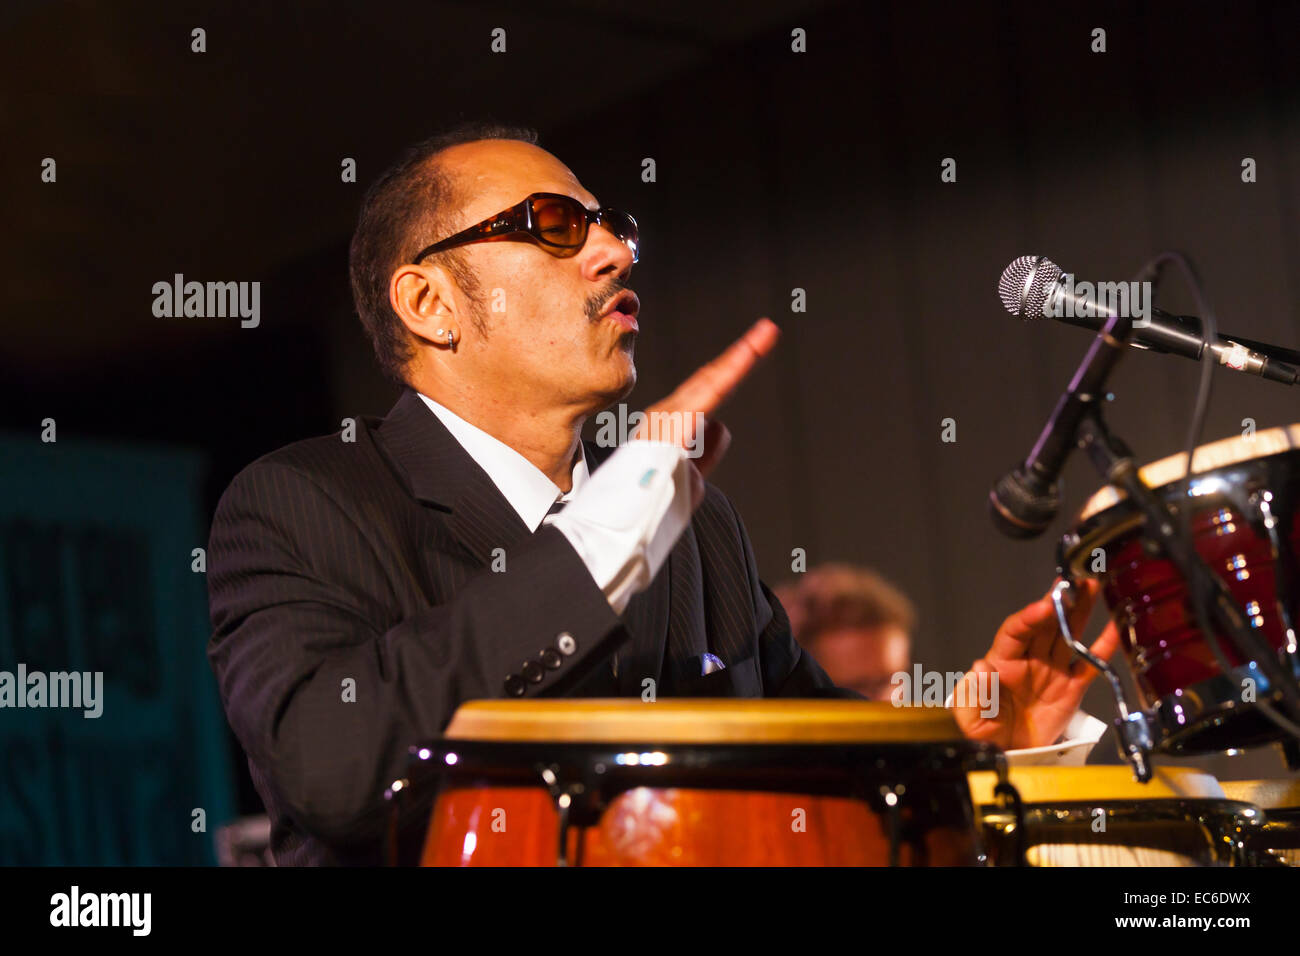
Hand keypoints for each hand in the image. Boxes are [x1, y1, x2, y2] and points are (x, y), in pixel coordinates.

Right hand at [634, 318, 779, 494]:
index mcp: (670, 425)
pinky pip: (712, 390)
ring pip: (714, 378)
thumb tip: (719, 425)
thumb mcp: (691, 475)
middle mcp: (668, 413)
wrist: (628, 516)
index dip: (730, 369)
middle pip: (712, 378)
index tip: (751, 350)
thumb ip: (707, 450)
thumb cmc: (653, 501)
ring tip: (766, 334)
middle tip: (768, 331)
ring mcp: (671, 413)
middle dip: (742, 353)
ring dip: (742, 355)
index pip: (706, 392)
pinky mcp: (678, 418)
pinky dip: (733, 368)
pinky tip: (749, 353)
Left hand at [951, 579, 1120, 749]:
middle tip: (1074, 580)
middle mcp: (1028, 659)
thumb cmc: (982, 732)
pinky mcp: (1071, 688)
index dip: (1031, 616)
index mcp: (1001, 660)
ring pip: (1067, 635)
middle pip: (1045, 624)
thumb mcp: (969, 716)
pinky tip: (1114, 626)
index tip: (1045, 604)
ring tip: (1093, 586)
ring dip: (1079, 611)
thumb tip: (980, 667)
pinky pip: (1089, 663)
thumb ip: (974, 692)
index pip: (1016, 630)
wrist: (1007, 756)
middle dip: (1059, 601)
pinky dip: (1103, 645)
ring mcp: (1051, 671)